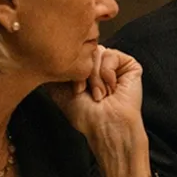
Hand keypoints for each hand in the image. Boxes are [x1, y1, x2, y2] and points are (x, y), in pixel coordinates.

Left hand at [47, 46, 152, 176]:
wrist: (105, 125)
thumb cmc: (86, 115)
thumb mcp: (59, 90)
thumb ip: (53, 70)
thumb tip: (46, 54)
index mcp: (84, 71)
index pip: (73, 53)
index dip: (70, 69)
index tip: (74, 91)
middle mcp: (98, 66)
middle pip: (84, 51)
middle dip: (82, 74)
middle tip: (86, 92)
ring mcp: (114, 65)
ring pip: (97, 52)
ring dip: (94, 77)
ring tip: (100, 94)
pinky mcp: (129, 65)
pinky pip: (112, 55)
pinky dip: (107, 73)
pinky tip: (111, 88)